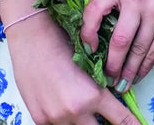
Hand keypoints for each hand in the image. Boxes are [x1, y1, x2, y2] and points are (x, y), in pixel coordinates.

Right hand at [5, 9, 139, 124]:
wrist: (32, 38)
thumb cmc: (63, 42)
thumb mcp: (89, 64)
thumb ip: (99, 86)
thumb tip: (111, 97)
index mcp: (93, 95)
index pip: (121, 120)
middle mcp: (75, 111)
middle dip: (105, 124)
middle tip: (107, 117)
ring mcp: (56, 118)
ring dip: (84, 121)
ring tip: (81, 105)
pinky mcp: (40, 119)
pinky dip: (64, 119)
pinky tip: (62, 105)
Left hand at [80, 0, 153, 88]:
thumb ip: (116, 11)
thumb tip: (97, 47)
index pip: (95, 8)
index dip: (87, 32)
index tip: (89, 50)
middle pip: (119, 39)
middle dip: (112, 64)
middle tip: (107, 78)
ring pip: (137, 50)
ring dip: (128, 72)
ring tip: (121, 84)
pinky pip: (153, 53)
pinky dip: (143, 69)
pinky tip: (137, 77)